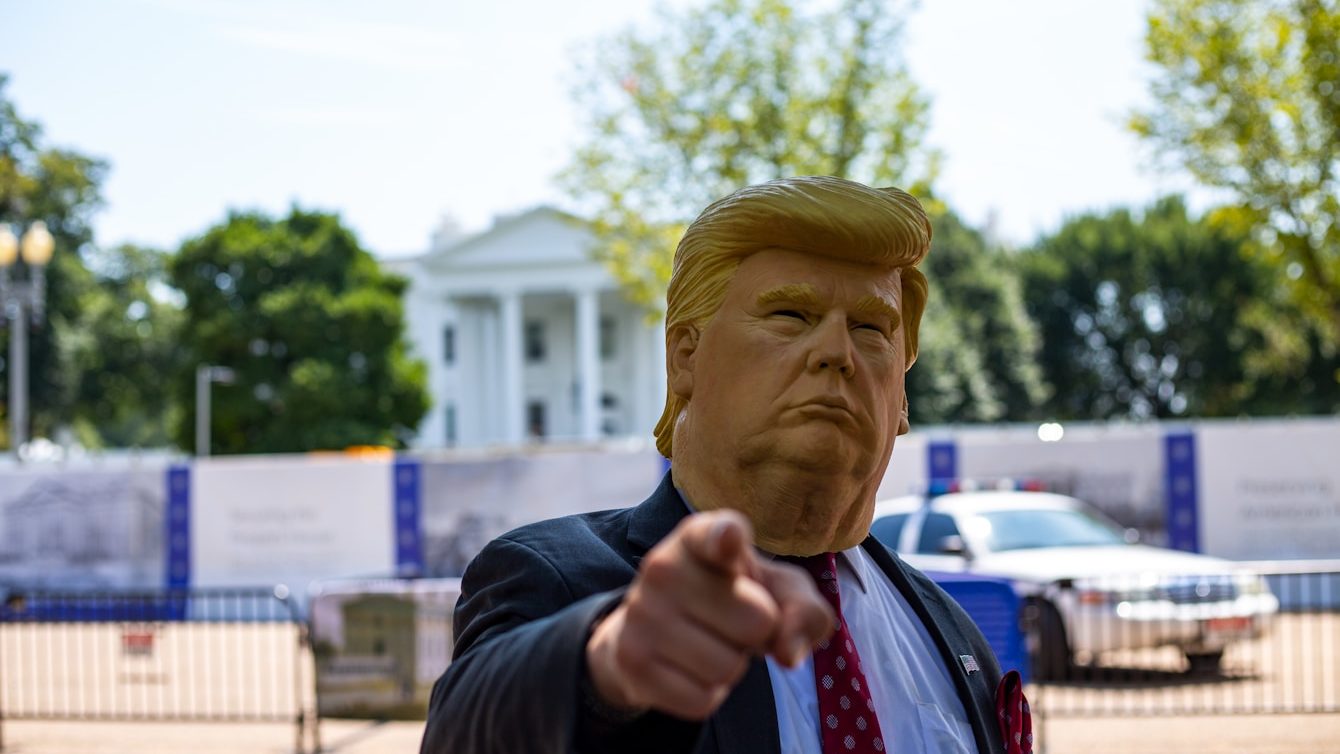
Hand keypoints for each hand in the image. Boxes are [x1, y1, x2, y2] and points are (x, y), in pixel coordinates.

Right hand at [585, 509, 834, 719]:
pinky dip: (708, 693)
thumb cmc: (733, 599)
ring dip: (731, 666)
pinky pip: (702, 699)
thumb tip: (788, 654)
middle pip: (757, 622)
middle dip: (756, 633)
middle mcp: (663, 567)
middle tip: (730, 620)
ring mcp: (641, 614)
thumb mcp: (779, 592)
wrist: (656, 630)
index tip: (728, 538)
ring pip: (727, 667)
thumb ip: (805, 611)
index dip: (726, 538)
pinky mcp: (632, 661)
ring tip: (709, 641)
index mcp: (700, 537)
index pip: (717, 534)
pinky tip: (689, 667)